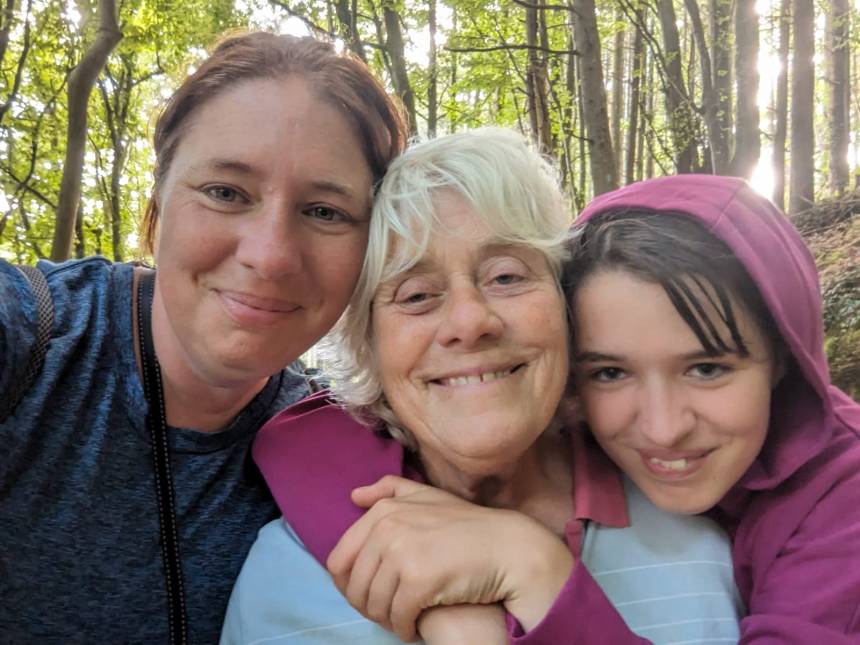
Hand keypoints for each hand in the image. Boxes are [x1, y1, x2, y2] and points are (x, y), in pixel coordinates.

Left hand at [326, 475, 573, 639]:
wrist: (506, 548)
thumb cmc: (466, 525)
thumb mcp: (427, 497)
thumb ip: (390, 491)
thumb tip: (354, 497)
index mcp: (383, 512)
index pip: (339, 560)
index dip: (349, 585)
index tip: (370, 594)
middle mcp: (387, 529)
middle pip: (354, 587)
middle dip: (367, 606)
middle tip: (389, 611)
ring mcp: (402, 554)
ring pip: (374, 605)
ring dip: (387, 619)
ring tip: (403, 618)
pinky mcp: (418, 581)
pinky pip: (397, 617)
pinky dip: (404, 628)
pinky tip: (415, 626)